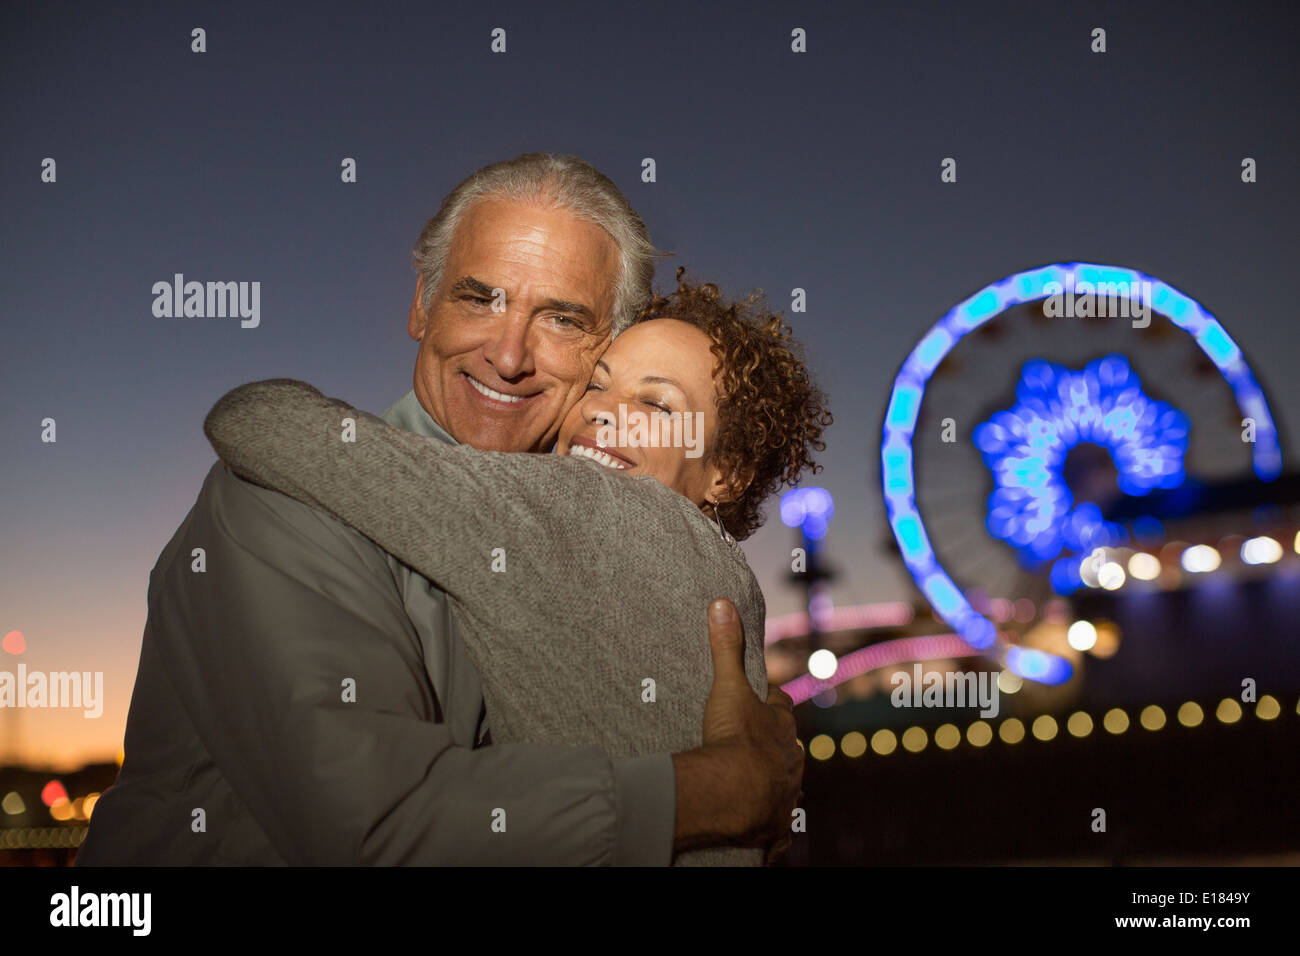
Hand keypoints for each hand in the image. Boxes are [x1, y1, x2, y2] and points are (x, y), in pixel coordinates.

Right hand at [671, 598, 803, 854]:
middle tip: (752, 746)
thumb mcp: (728, 686)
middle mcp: (791, 760)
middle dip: (774, 746)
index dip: (770, 703)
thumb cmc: (735, 737)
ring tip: (753, 784)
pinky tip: (762, 828)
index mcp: (781, 727)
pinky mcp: (774, 825)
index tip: (760, 699)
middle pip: (787, 748)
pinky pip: (776, 828)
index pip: (780, 707)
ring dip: (773, 784)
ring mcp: (785, 794)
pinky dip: (770, 827)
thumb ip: (726, 646)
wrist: (736, 793)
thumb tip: (722, 603)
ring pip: (785, 785)